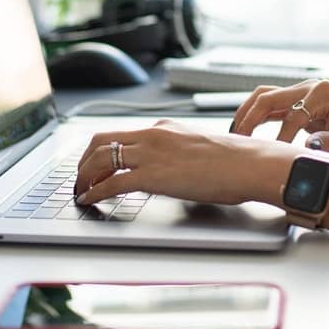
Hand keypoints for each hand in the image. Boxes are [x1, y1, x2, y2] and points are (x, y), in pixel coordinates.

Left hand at [73, 120, 273, 206]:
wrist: (248, 164)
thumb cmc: (234, 161)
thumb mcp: (197, 148)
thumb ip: (176, 153)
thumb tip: (169, 168)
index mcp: (162, 128)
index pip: (119, 133)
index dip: (99, 149)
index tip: (93, 163)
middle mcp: (151, 135)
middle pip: (101, 142)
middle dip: (84, 161)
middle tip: (80, 177)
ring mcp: (150, 153)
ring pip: (100, 159)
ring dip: (84, 176)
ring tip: (80, 191)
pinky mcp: (152, 175)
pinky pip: (112, 183)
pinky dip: (95, 192)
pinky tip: (89, 200)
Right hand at [230, 78, 328, 163]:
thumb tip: (306, 147)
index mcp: (322, 91)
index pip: (293, 114)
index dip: (282, 137)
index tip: (276, 155)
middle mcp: (308, 87)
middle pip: (269, 96)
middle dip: (251, 117)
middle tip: (239, 138)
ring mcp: (300, 94)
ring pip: (264, 97)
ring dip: (248, 113)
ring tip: (235, 132)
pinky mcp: (296, 103)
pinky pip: (270, 106)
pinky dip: (255, 116)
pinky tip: (245, 130)